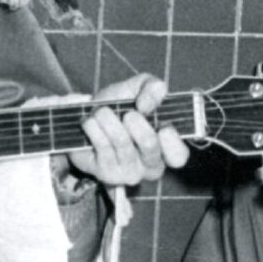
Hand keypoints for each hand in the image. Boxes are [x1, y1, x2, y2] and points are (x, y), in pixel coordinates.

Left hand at [57, 74, 185, 190]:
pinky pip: (103, 148)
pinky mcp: (107, 174)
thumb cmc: (118, 108)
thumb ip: (152, 86)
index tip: (163, 126)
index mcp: (165, 146)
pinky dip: (95, 128)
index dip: (172, 142)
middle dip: (138, 124)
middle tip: (128, 114)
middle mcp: (151, 163)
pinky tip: (90, 122)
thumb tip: (155, 95)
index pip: (178, 156)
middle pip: (151, 146)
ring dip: (110, 121)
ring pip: (124, 144)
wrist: (84, 121)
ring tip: (101, 111)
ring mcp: (129, 172)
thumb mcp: (136, 90)